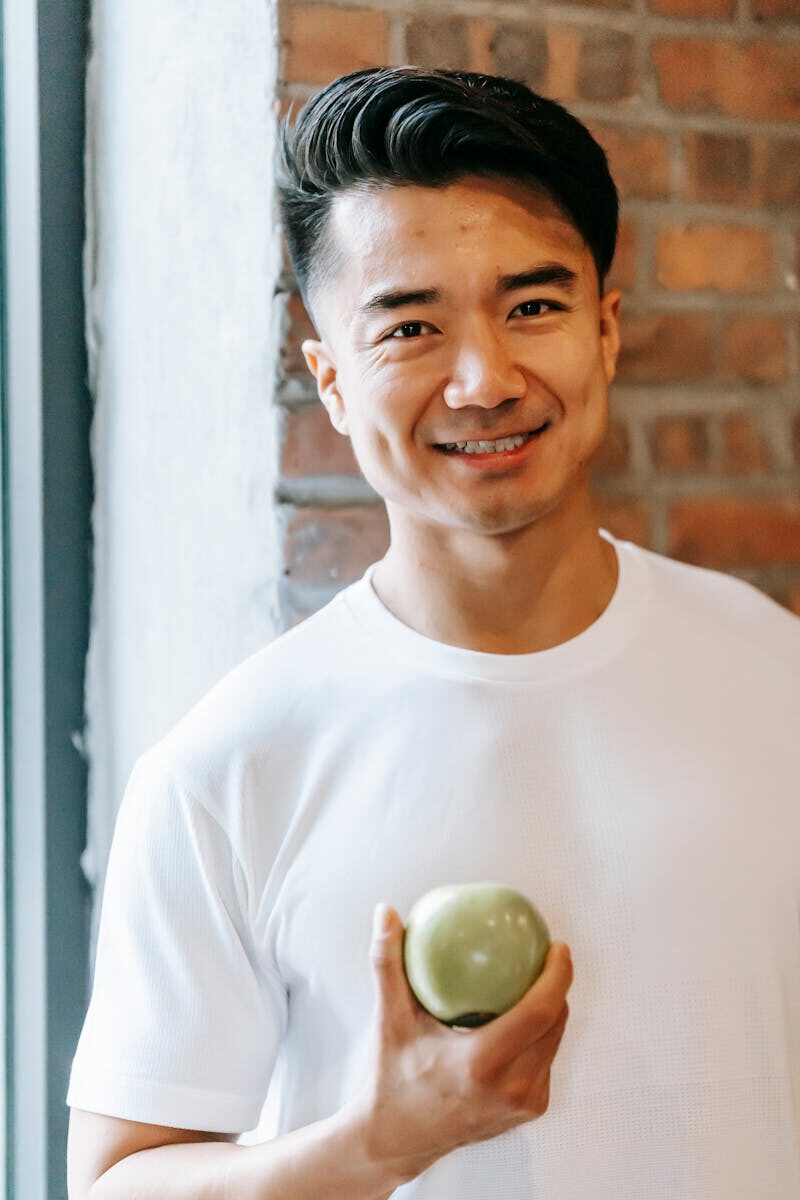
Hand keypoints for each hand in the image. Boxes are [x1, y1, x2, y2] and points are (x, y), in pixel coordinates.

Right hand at [353, 903, 572, 1184]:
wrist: (396, 1140)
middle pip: (555, 1023)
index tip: (557, 947)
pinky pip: (545, 1061)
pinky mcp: (528, 1112)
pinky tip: (525, 1013)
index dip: (558, 976)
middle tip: (545, 954)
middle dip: (558, 985)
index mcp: (481, 1064)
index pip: (539, 1012)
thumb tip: (385, 913)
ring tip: (538, 978)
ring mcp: (522, 1104)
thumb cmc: (392, 1078)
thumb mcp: (390, 1019)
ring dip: (551, 1009)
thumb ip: (387, 964)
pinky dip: (540, 1035)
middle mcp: (510, 1088)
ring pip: (554, 1042)